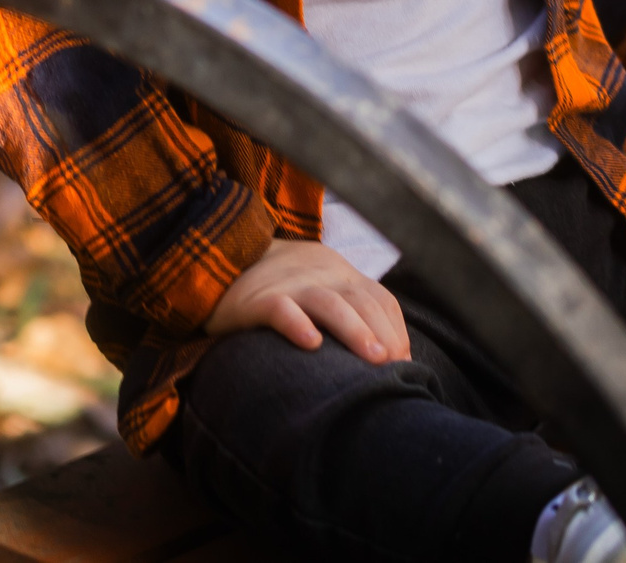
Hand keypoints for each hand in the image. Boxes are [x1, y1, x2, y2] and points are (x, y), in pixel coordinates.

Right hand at [205, 238, 407, 363]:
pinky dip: (297, 324)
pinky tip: (311, 344)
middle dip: (384, 334)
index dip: (396, 331)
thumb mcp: (320, 291)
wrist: (222, 259)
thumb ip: (351, 313)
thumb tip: (388, 359)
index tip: (403, 364)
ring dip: (355, 331)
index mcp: (340, 275)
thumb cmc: (280, 289)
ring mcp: (290, 285)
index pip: (380, 299)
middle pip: (362, 301)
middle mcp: (321, 275)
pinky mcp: (258, 299)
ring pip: (329, 304)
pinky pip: (281, 309)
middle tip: (396, 367)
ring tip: (373, 360)